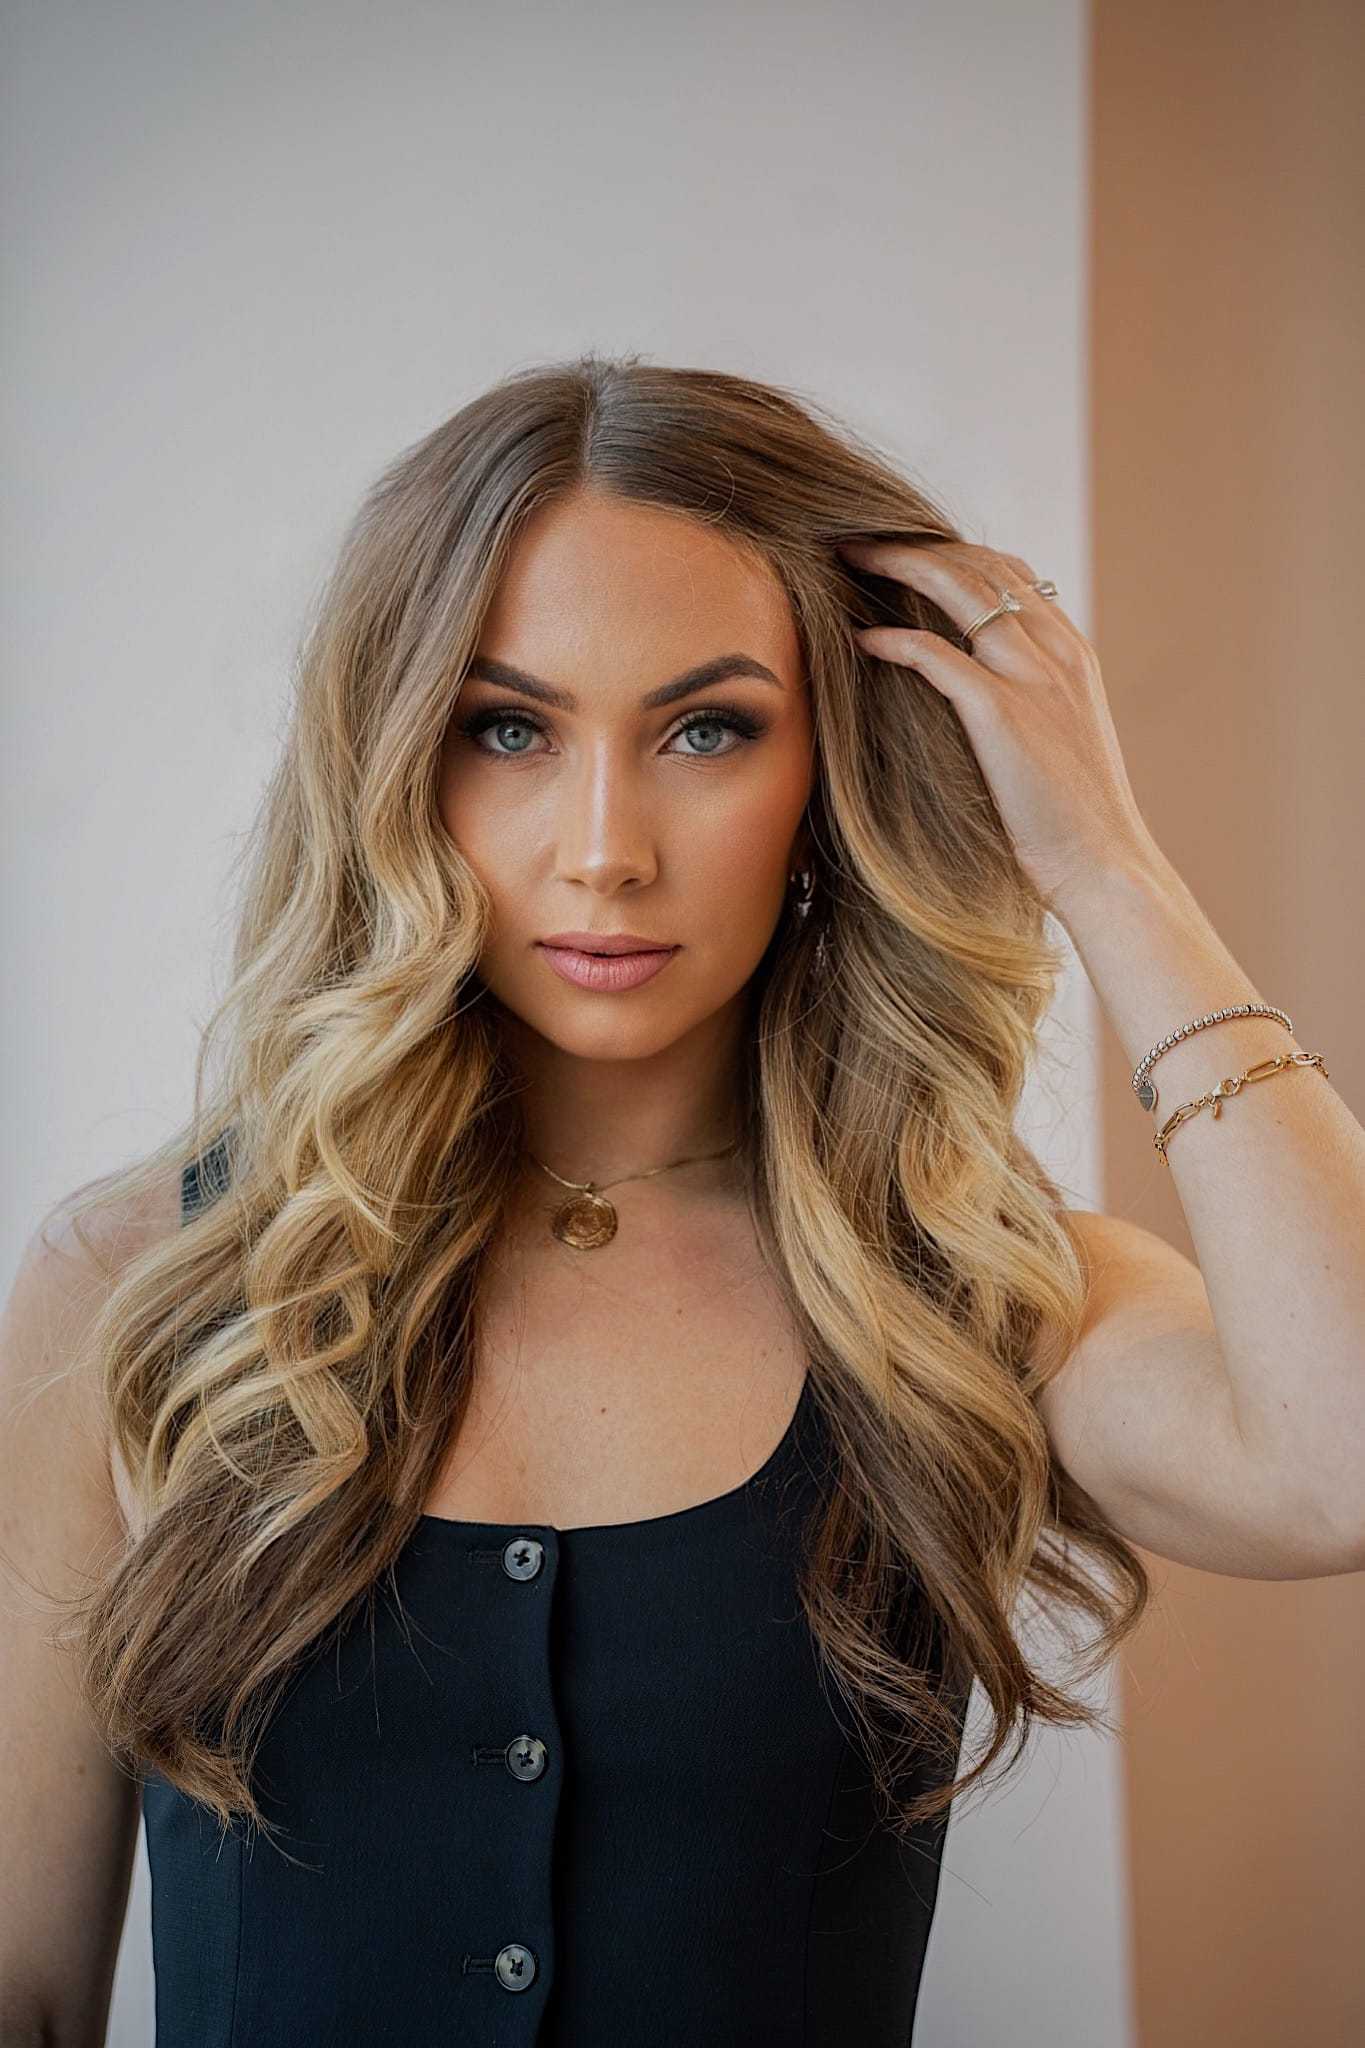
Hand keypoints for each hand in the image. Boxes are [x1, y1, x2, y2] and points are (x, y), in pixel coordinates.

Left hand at [835, 535, 1157, 913]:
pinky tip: (861, 638)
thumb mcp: (1061, 741)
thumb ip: (1030, 701)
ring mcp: (1033, 680)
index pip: (1008, 572)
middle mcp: (1056, 653)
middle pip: (979, 567)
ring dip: (897, 565)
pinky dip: (895, 641)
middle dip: (915, 543)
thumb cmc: (1073, 821)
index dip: (950, 551)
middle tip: (858, 537)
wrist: (1105, 867)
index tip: (902, 547)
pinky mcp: (1003, 715)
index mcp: (1072, 653)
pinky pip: (936, 657)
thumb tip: (977, 692)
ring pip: (959, 590)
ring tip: (848, 558)